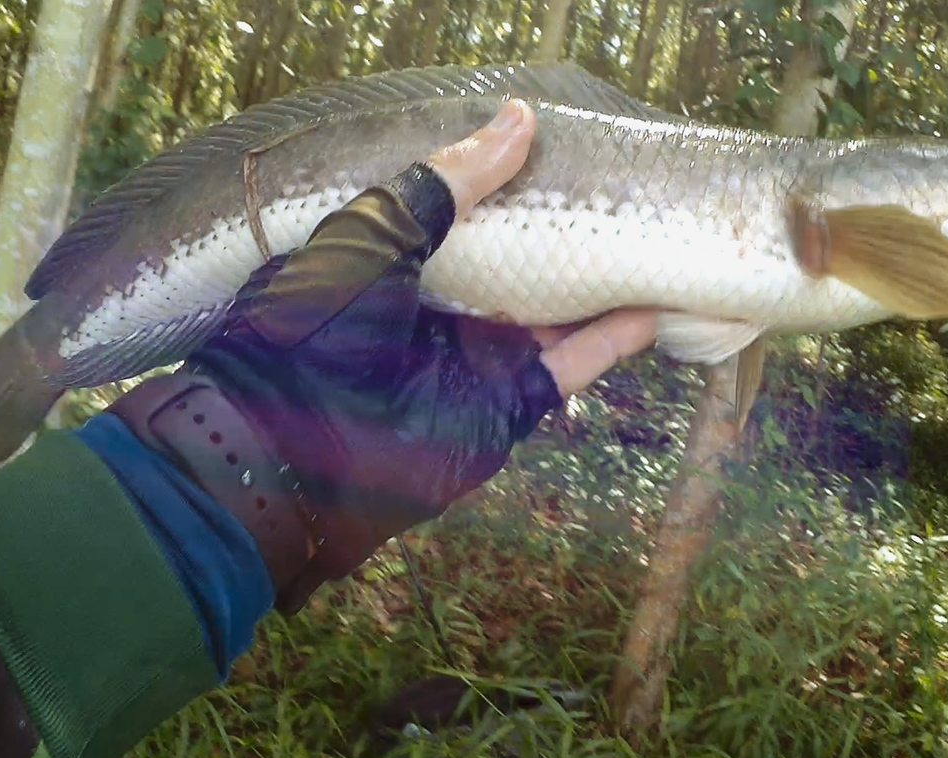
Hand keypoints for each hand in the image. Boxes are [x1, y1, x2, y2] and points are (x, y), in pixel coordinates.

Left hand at [105, 101, 657, 613]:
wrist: (288, 447)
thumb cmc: (312, 327)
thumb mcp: (372, 234)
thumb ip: (446, 185)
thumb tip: (518, 120)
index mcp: (398, 265)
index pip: (470, 219)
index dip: (515, 189)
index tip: (565, 152)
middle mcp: (443, 312)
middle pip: (523, 267)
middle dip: (570, 235)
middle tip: (628, 192)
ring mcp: (477, 362)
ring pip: (557, 315)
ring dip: (606, 284)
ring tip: (658, 239)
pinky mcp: (505, 407)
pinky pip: (567, 368)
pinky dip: (611, 341)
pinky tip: (654, 305)